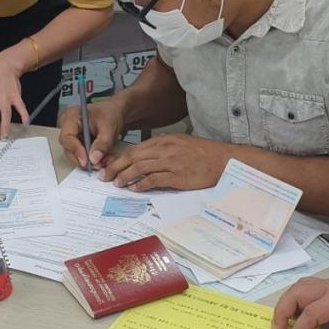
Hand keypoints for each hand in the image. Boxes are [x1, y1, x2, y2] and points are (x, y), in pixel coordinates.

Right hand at [60, 96, 125, 169]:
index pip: (67, 137)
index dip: (75, 150)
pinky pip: (82, 156)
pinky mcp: (79, 144)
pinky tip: (102, 159)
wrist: (116, 113)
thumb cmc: (110, 113)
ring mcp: (73, 137)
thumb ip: (102, 143)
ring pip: (75, 155)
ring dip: (89, 162)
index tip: (86, 160)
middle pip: (68, 149)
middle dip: (83, 159)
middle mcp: (68, 127)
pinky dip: (92, 160)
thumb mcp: (109, 126)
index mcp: (71, 117)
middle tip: (96, 165)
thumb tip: (94, 158)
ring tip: (103, 162)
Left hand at [101, 134, 228, 191]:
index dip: (119, 158)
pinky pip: (154, 179)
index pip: (135, 149)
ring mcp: (171, 161)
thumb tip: (146, 159)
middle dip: (116, 167)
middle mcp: (165, 149)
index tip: (109, 165)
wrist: (224, 160)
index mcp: (165, 140)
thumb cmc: (204, 154)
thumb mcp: (181, 144)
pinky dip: (141, 184)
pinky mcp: (177, 175)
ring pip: (140, 168)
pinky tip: (134, 188)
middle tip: (104, 176)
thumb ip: (163, 150)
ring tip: (116, 183)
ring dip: (125, 176)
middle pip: (133, 157)